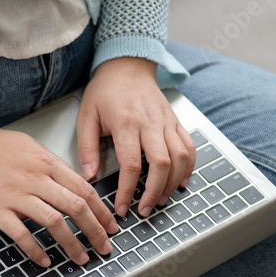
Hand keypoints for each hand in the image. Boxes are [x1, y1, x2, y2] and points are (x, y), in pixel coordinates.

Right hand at [0, 118, 118, 266]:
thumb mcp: (31, 146)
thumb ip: (54, 165)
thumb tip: (75, 183)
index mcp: (47, 163)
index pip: (84, 190)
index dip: (102, 211)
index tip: (111, 226)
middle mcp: (36, 179)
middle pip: (76, 208)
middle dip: (95, 231)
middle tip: (104, 247)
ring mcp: (16, 195)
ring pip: (54, 223)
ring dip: (72, 244)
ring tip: (81, 258)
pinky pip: (22, 234)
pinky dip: (36, 250)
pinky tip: (45, 261)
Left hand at [77, 57, 196, 216]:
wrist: (128, 65)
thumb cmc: (105, 91)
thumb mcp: (86, 116)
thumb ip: (87, 148)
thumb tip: (89, 175)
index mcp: (126, 123)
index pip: (131, 165)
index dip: (128, 191)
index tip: (122, 207)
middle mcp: (150, 123)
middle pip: (162, 164)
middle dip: (155, 192)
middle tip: (144, 210)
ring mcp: (166, 122)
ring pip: (180, 158)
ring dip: (173, 183)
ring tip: (160, 200)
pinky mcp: (176, 122)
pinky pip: (189, 147)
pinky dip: (189, 167)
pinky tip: (180, 182)